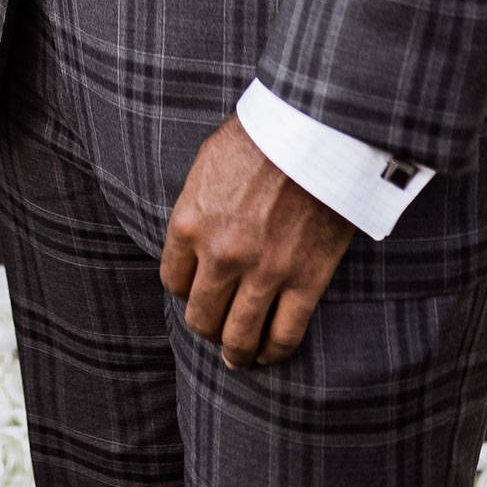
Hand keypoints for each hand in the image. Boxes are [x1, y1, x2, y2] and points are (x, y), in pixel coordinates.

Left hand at [161, 115, 351, 370]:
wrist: (313, 129)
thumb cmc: (260, 136)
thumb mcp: (208, 164)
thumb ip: (197, 206)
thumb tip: (193, 237)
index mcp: (189, 223)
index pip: (172, 281)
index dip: (184, 289)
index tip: (195, 290)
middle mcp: (220, 255)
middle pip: (201, 315)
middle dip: (206, 325)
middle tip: (214, 327)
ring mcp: (263, 272)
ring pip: (239, 336)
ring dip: (235, 352)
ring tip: (239, 357)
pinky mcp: (304, 281)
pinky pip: (284, 335)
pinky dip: (274, 352)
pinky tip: (269, 355)